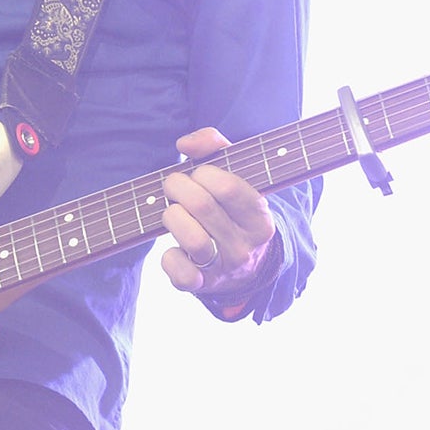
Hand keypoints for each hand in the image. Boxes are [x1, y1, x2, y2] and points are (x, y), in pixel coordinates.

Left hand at [159, 127, 274, 302]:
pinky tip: (174, 248)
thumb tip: (184, 144)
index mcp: (260, 217)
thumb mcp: (236, 173)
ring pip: (191, 239)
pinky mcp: (202, 285)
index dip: (204, 173)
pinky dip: (169, 258)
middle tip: (173, 185)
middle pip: (202, 206)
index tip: (198, 173)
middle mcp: (246, 245)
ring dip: (171, 217)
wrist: (245, 266)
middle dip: (177, 187)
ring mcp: (225, 268)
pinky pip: (180, 272)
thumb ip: (215, 145)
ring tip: (173, 213)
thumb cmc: (232, 208)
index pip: (229, 187)